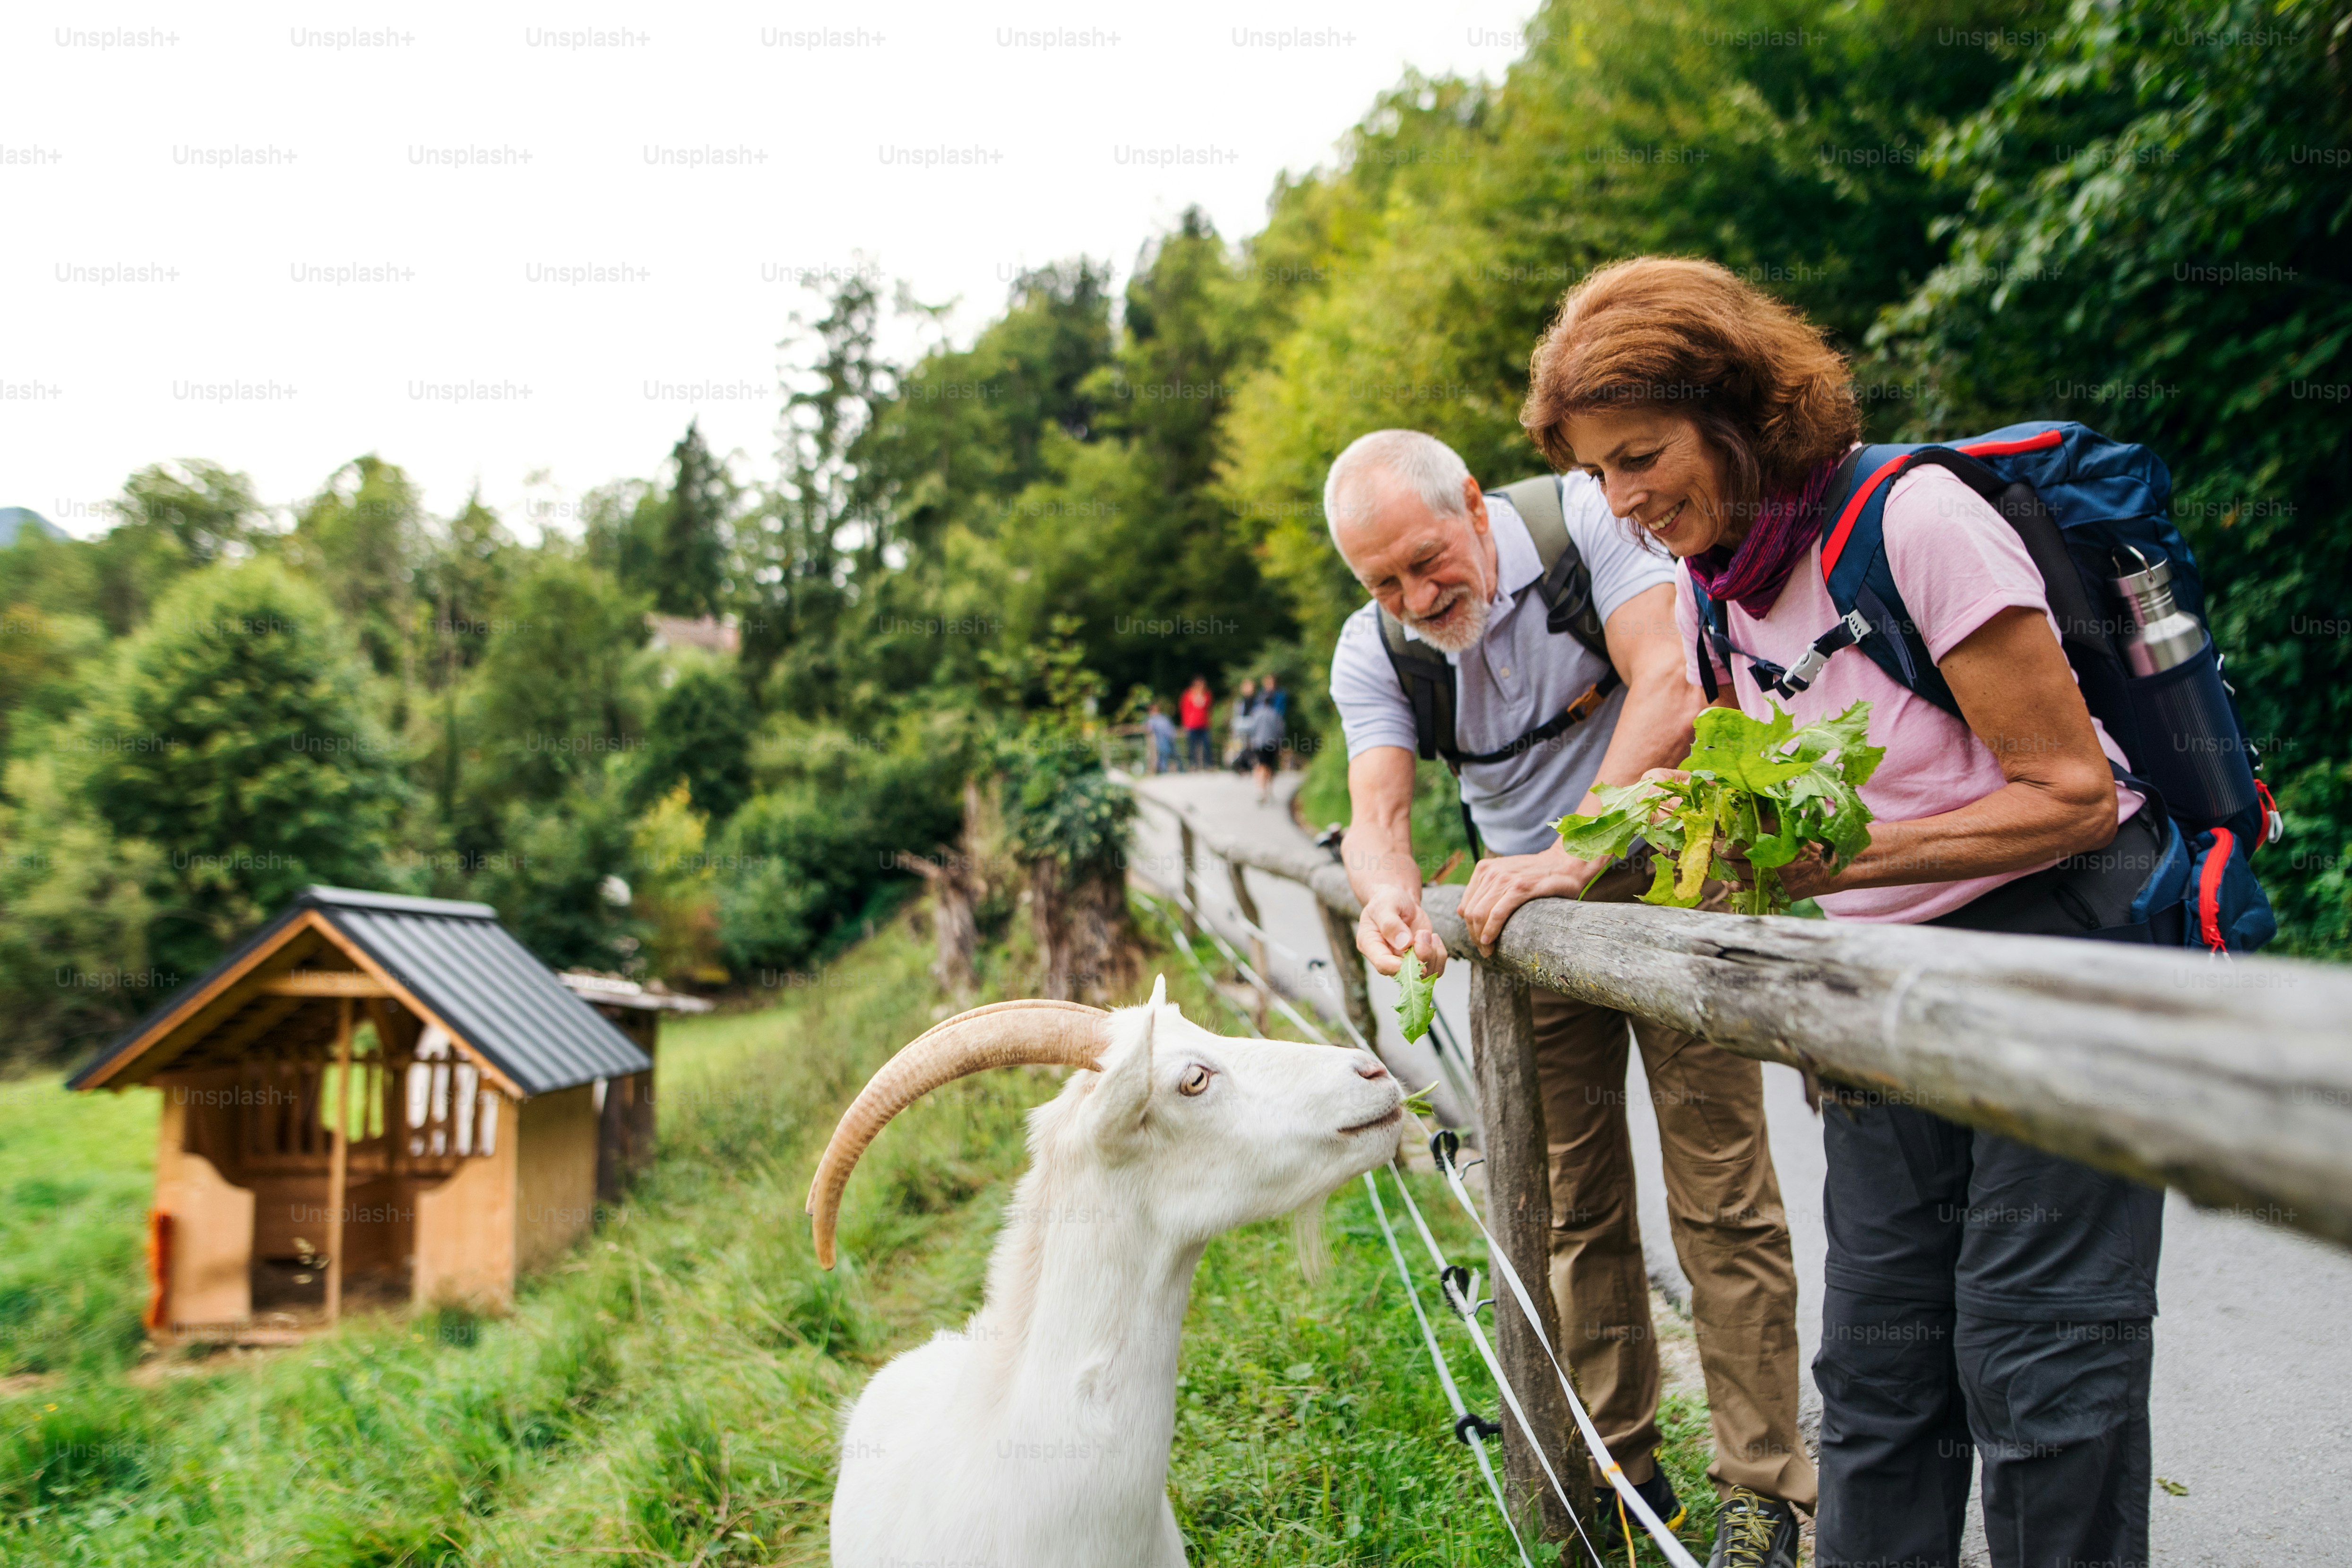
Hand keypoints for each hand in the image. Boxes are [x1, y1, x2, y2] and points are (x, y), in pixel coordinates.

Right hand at [1357, 886, 1445, 977]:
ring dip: (1432, 954)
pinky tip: (1433, 938)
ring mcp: (1405, 962)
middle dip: (1421, 955)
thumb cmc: (1388, 900)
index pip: (1383, 964)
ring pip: (1425, 974)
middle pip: (1406, 974)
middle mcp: (1388, 958)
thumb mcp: (1385, 905)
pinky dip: (1440, 955)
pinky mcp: (1420, 960)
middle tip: (1422, 933)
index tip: (1410, 949)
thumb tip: (1404, 944)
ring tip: (1426, 933)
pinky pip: (1436, 968)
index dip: (1398, 965)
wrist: (1400, 900)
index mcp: (1370, 945)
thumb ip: (1391, 924)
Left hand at [1458, 842, 1600, 954]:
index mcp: (1484, 869)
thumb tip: (1460, 912)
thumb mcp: (1504, 876)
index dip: (1469, 927)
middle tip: (1484, 950)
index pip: (1466, 905)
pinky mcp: (1520, 888)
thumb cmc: (1535, 876)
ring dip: (1481, 937)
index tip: (1479, 941)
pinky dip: (1491, 930)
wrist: (1565, 865)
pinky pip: (1498, 913)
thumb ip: (1483, 891)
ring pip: (1481, 914)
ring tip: (1488, 950)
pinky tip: (1490, 941)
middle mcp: (1492, 872)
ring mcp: (1505, 879)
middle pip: (1471, 912)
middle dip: (1474, 935)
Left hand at [1718, 827, 1848, 902]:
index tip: (1717, 841)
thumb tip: (1745, 813)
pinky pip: (1750, 893)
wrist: (1830, 870)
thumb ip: (1767, 822)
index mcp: (1771, 851)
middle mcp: (1768, 870)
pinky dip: (1740, 886)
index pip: (1736, 849)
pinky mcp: (1774, 896)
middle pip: (1733, 866)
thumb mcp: (1790, 829)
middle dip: (1722, 859)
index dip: (1723, 845)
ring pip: (1738, 881)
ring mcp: (1771, 885)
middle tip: (1716, 852)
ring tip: (1724, 866)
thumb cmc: (1810, 845)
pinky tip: (1736, 881)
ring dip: (1727, 874)